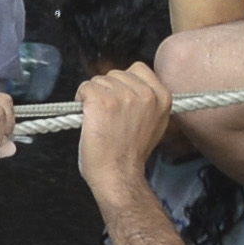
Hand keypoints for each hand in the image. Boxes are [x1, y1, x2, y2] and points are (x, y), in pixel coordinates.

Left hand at [74, 61, 175, 195]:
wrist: (118, 175)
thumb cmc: (129, 155)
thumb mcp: (154, 123)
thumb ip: (147, 101)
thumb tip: (131, 86)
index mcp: (162, 97)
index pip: (137, 69)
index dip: (123, 83)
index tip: (119, 100)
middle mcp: (146, 93)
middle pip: (115, 73)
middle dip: (106, 90)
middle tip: (108, 116)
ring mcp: (123, 96)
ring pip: (97, 80)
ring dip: (93, 96)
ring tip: (100, 119)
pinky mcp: (102, 101)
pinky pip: (84, 87)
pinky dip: (80, 100)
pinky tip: (88, 116)